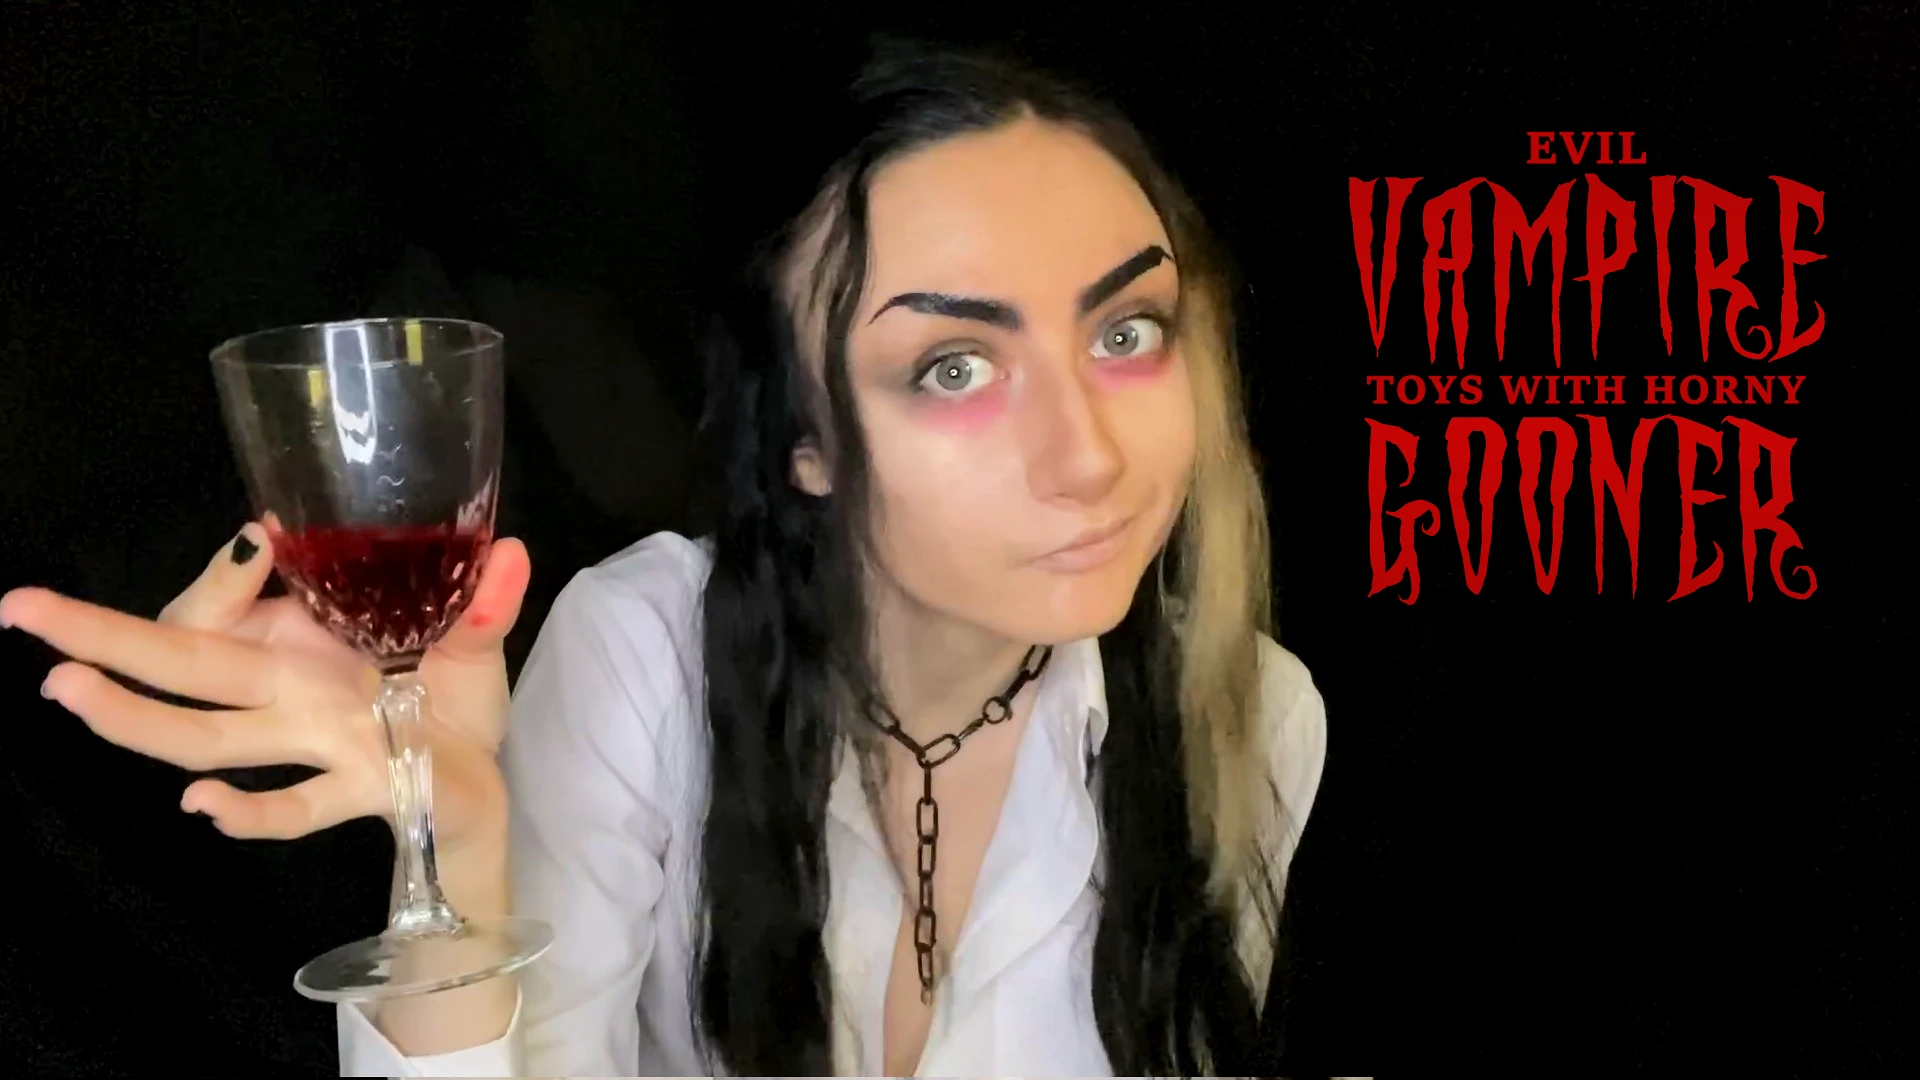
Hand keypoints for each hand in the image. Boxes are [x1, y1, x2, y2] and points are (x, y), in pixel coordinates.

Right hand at [0, 521, 531, 850]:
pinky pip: (286, 811)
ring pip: (205, 734)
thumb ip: (482, 599)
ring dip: (136, 716)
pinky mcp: (350, 792)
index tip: (258, 543)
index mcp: (302, 636)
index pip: (229, 604)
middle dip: (100, 636)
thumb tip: (508, 549)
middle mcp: (288, 689)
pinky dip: (246, 812)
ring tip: (67, 690)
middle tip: (23, 607)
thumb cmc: (451, 694)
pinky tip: (203, 806)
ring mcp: (309, 744)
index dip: (224, 576)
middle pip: (181, 662)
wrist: (481, 777)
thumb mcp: (470, 637)